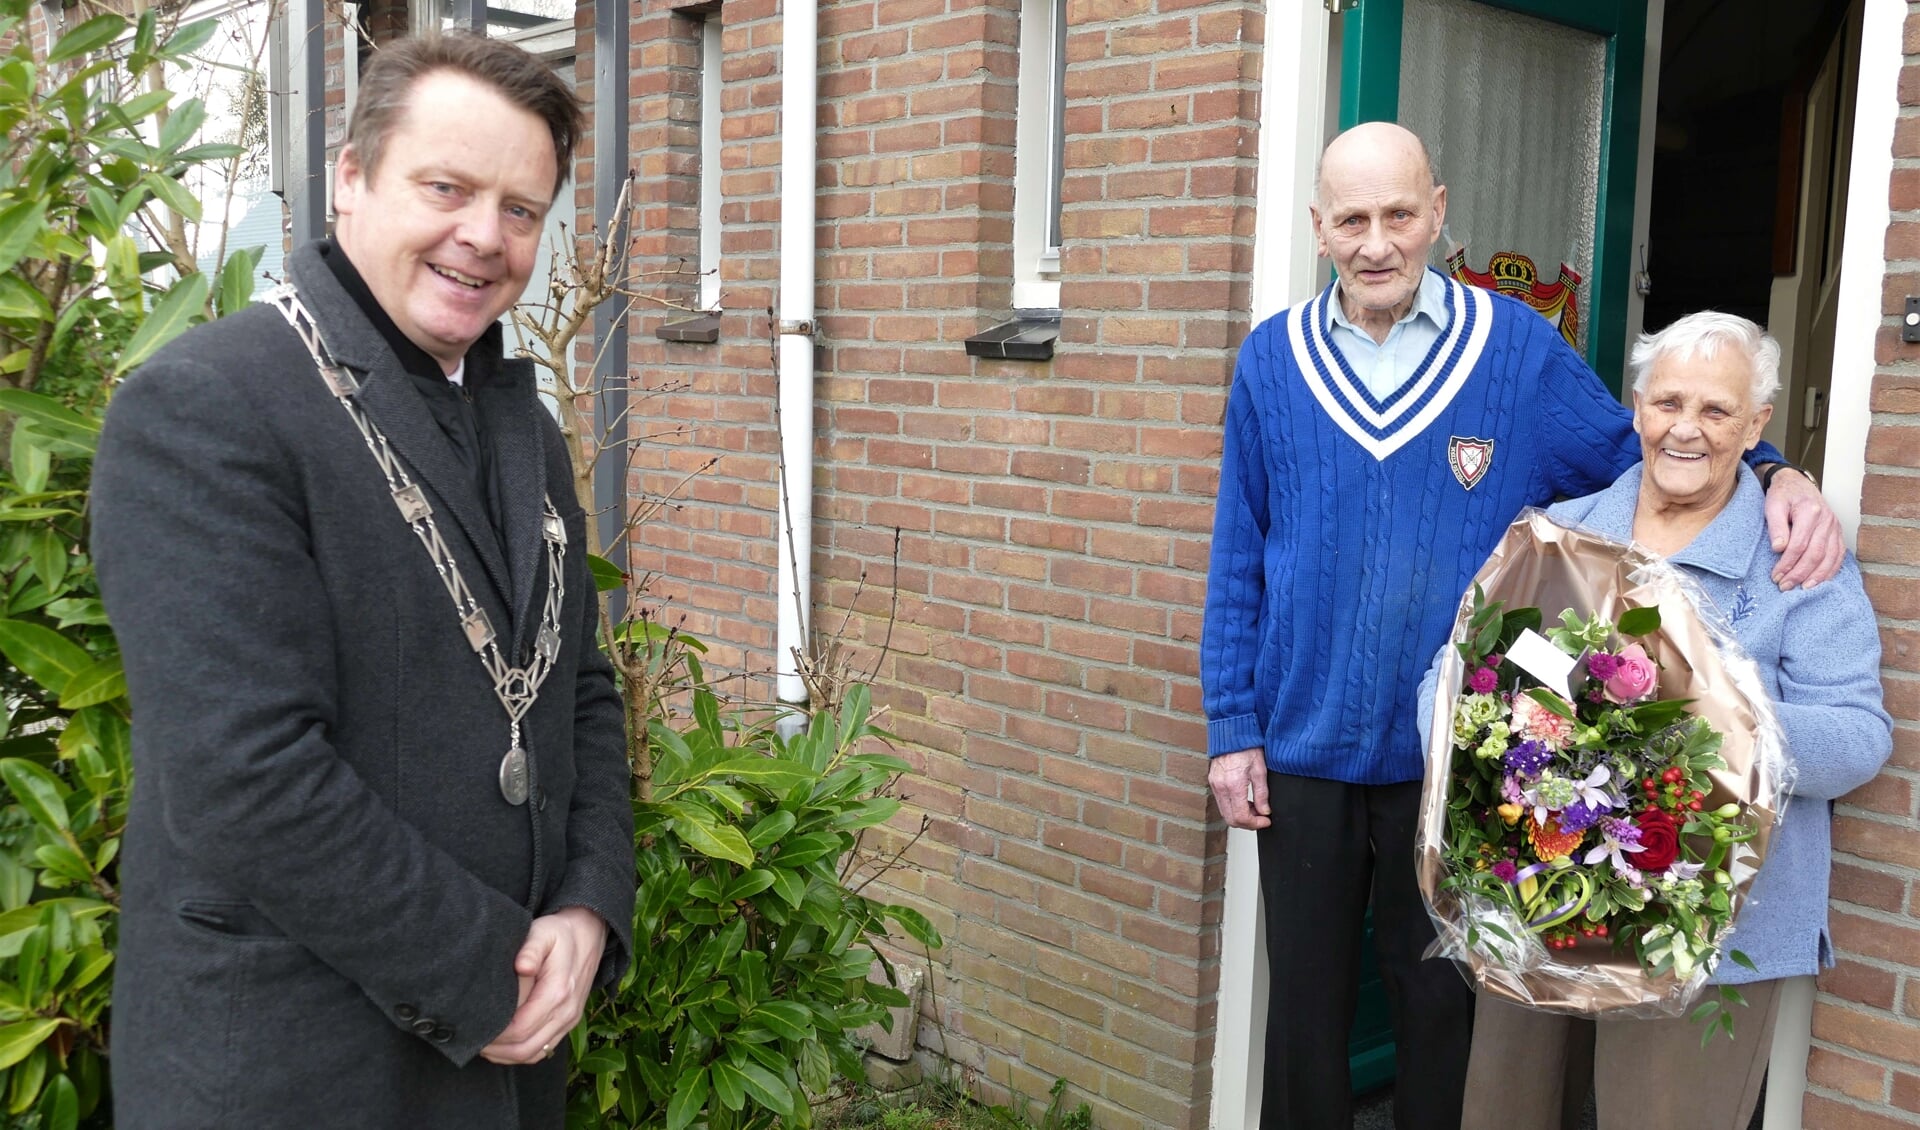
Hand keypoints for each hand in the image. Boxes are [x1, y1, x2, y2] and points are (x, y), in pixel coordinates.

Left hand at [479, 906, 606, 1065]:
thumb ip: (531, 948)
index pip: (520, 1029)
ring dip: (506, 1055)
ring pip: (533, 1054)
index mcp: (558, 993)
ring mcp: (569, 1021)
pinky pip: (542, 1050)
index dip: (494, 1036)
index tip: (475, 1028)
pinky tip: (503, 1045)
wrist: (589, 935)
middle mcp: (566, 1013)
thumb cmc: (560, 934)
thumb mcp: (543, 932)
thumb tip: (521, 967)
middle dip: (496, 1050)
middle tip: (473, 1039)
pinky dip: (521, 1053)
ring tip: (484, 1044)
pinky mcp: (568, 1024)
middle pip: (525, 1049)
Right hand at [1208, 749, 1270, 829]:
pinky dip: (1233, 807)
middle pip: (1230, 819)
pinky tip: (1244, 800)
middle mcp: (1220, 787)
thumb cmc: (1247, 746)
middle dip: (1247, 823)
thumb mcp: (1260, 770)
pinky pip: (1221, 803)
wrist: (1232, 732)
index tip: (1265, 821)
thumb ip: (1262, 794)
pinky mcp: (1213, 782)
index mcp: (1233, 784)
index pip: (1241, 816)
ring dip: (1240, 816)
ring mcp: (1214, 785)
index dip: (1255, 824)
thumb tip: (1264, 811)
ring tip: (1254, 808)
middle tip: (1261, 818)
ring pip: (1225, 813)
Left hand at [1761, 467, 1842, 589]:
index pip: (1799, 545)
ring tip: (1803, 589)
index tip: (1775, 576)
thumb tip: (1778, 549)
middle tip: (1785, 586)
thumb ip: (1776, 526)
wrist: (1797, 484)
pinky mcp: (1838, 532)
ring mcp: (1835, 527)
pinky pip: (1839, 554)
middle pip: (1816, 553)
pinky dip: (1831, 570)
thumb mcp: (1772, 505)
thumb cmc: (1783, 495)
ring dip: (1817, 576)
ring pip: (1830, 557)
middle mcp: (1827, 520)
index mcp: (1810, 512)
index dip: (1787, 563)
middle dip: (1800, 573)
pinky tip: (1821, 581)